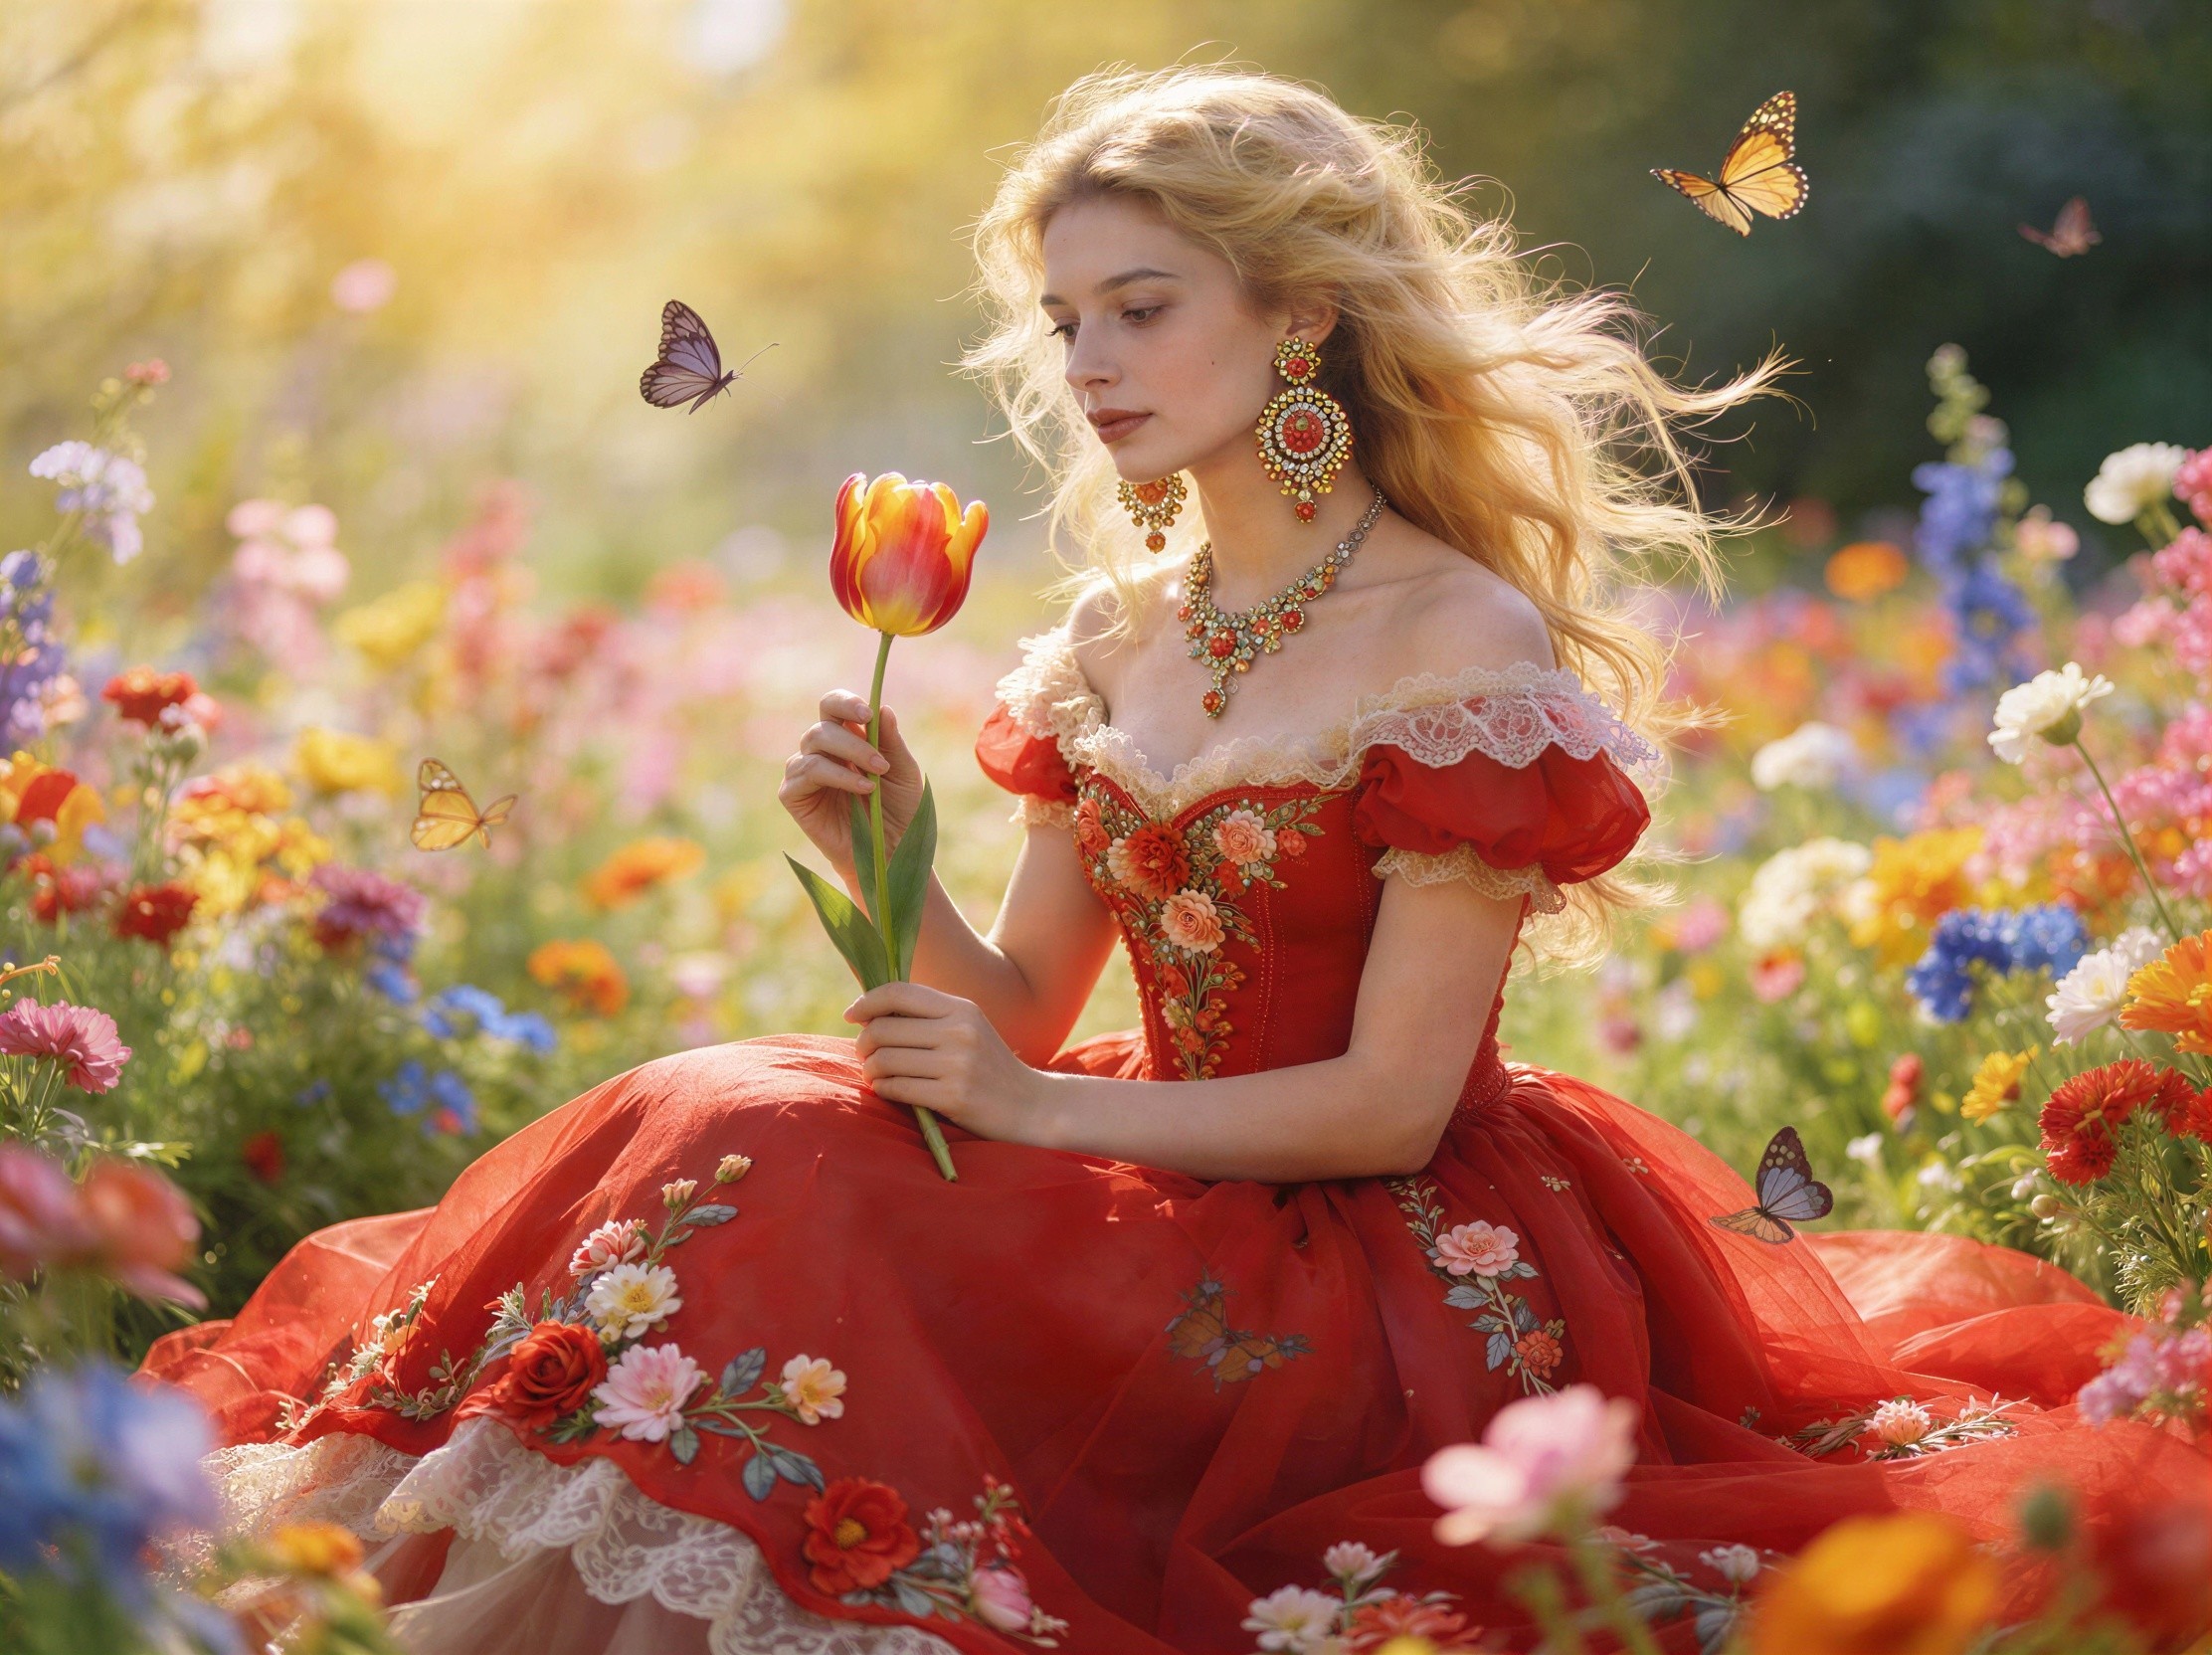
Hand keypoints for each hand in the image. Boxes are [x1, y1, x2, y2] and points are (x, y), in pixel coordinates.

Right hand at [778, 689, 925, 872]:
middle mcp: (821, 751)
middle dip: (853, 739)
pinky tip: (861, 790)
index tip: (868, 714)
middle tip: (879, 762)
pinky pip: (805, 772)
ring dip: (848, 756)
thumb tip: (883, 708)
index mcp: (846, 738)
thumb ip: (891, 742)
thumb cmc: (898, 810)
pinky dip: (835, 776)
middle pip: (823, 724)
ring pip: (812, 742)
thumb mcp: (903, 772)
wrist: (890, 851)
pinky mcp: (793, 795)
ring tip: (875, 781)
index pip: (833, 706)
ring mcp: (804, 771)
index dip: (846, 704)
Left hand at [845, 981, 1051, 1144]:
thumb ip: (928, 1016)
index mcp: (961, 1008)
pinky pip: (896, 1088)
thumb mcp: (968, 1028)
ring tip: (875, 1075)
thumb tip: (869, 1012)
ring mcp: (958, 1064)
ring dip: (870, 1070)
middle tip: (865, 1055)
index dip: (867, 1001)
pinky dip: (883, 1089)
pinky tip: (888, 1090)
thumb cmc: (988, 1067)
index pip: (899, 992)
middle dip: (864, 1044)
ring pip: (884, 1059)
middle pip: (883, 1028)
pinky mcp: (953, 1096)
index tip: (852, 1015)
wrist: (1031, 1106)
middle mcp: (959, 1031)